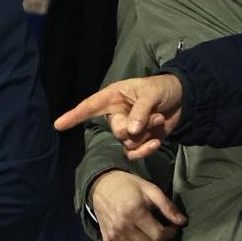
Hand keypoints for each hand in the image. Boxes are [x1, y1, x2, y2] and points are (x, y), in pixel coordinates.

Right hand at [54, 74, 183, 159]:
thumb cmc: (163, 88)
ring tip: (159, 119)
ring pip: (127, 143)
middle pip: (116, 130)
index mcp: (114, 96)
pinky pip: (135, 152)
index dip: (74, 115)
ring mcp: (128, 128)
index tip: (58, 125)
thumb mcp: (152, 93)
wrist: (184, 99)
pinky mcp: (140, 140)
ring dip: (145, 135)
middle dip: (133, 128)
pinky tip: (157, 141)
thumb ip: (140, 112)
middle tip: (152, 117)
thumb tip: (130, 131)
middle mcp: (117, 114)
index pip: (90, 106)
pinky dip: (146, 149)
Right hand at [89, 170, 187, 240]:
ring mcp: (114, 237)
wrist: (100, 187)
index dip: (172, 235)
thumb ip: (167, 206)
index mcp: (134, 212)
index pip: (159, 235)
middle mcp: (123, 228)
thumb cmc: (128, 186)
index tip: (175, 228)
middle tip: (170, 237)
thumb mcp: (150, 189)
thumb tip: (183, 222)